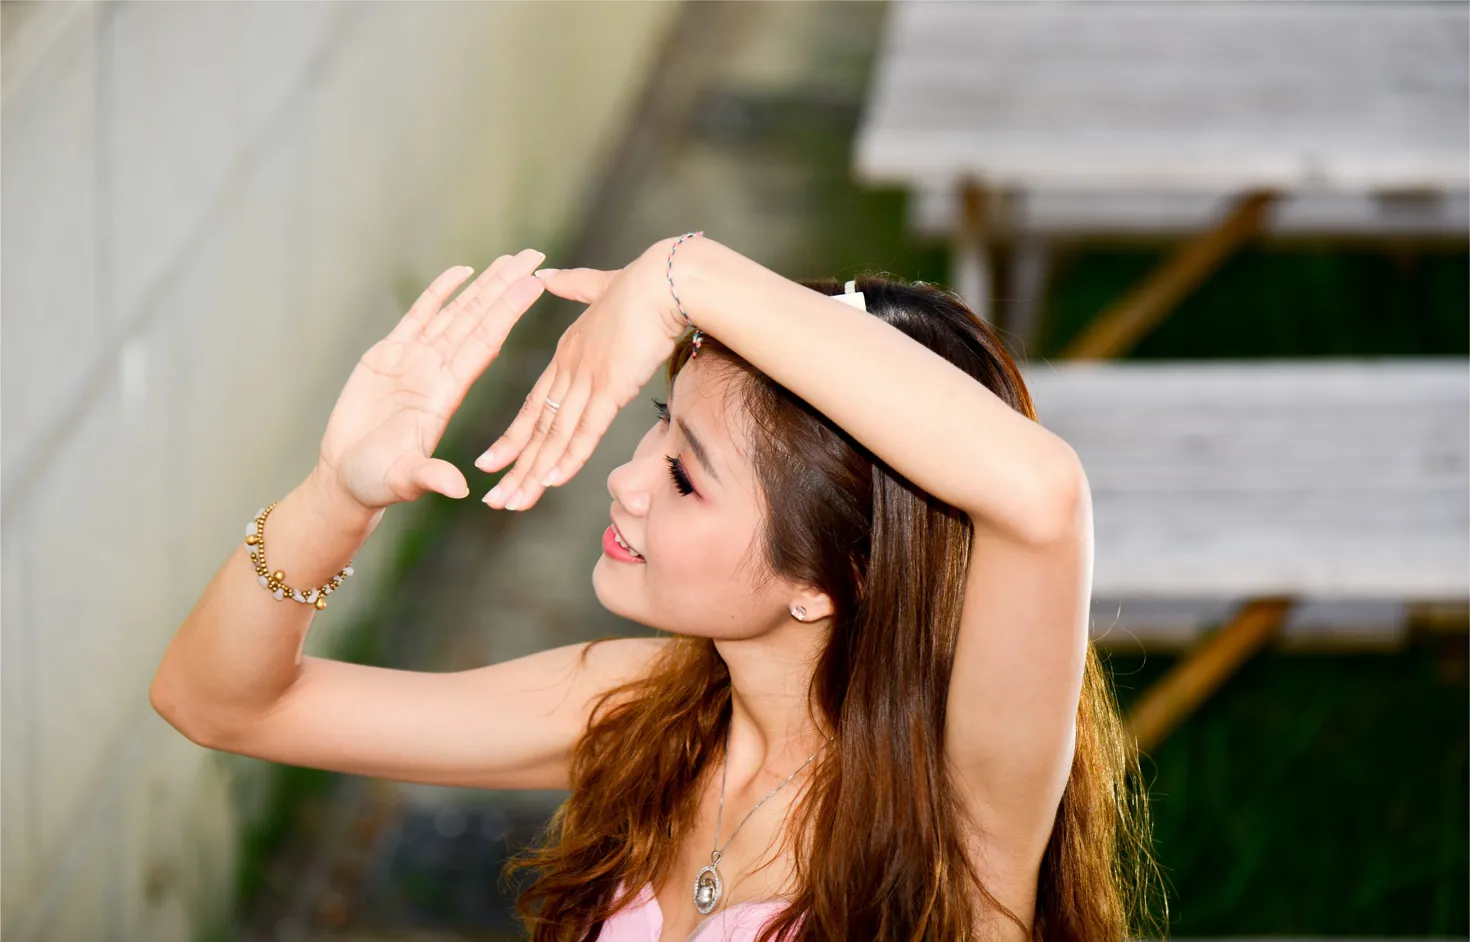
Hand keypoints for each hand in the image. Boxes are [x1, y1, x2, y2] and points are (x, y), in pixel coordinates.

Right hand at [314, 249, 546, 511]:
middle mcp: (438, 371)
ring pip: (455, 313)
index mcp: (446, 394)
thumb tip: (458, 489)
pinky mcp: (387, 356)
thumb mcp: (404, 479)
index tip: (535, 285)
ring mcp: (415, 360)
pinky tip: (462, 272)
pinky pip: (419, 316)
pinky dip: (439, 293)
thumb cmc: (376, 483)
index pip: (485, 343)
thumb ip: (430, 476)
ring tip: (510, 259)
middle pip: (478, 319)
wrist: (347, 478)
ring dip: (482, 286)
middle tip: (535, 256)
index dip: (508, 312)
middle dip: (505, 287)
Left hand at [475, 240, 685, 510]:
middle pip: (537, 427)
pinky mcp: (611, 386)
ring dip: (534, 474)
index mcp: (567, 352)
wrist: (666, 278)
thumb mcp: (600, 286)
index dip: (514, 437)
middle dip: (515, 468)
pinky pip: (586, 429)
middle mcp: (569, 369)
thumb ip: (573, 285)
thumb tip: (547, 275)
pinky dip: (568, 457)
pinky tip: (551, 481)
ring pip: (555, 435)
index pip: (535, 404)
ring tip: (514, 503)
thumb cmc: (643, 282)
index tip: (493, 461)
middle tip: (495, 499)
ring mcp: (587, 378)